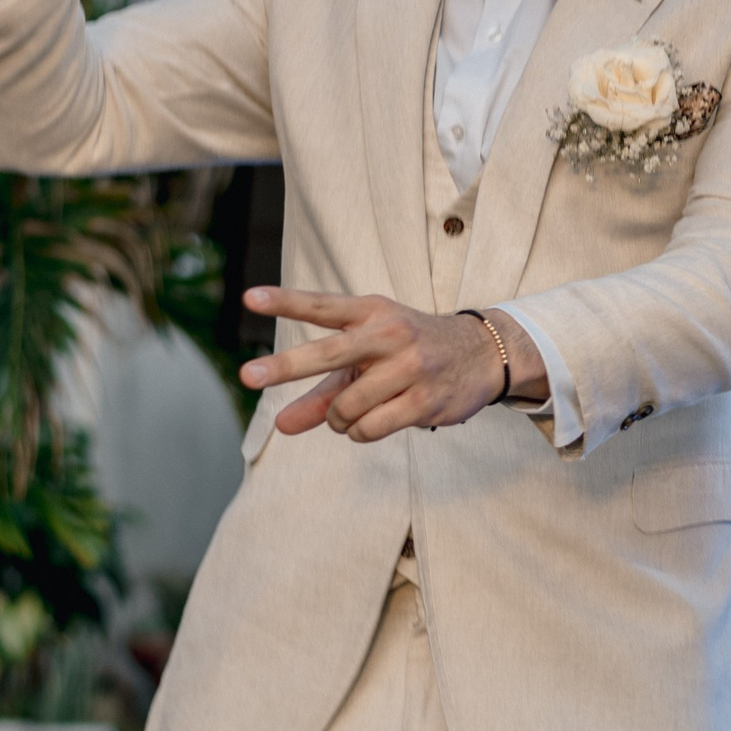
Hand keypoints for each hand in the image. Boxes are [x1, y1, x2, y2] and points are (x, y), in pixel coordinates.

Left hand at [238, 287, 540, 442]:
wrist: (482, 354)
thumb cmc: (409, 353)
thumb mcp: (367, 359)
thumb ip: (322, 391)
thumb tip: (280, 426)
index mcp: (372, 313)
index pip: (323, 307)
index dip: (286, 301)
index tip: (249, 298)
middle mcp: (391, 334)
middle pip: (330, 352)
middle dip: (285, 365)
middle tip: (247, 375)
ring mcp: (411, 367)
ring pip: (346, 407)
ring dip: (338, 419)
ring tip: (351, 413)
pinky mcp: (425, 400)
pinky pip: (369, 428)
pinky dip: (360, 432)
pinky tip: (373, 422)